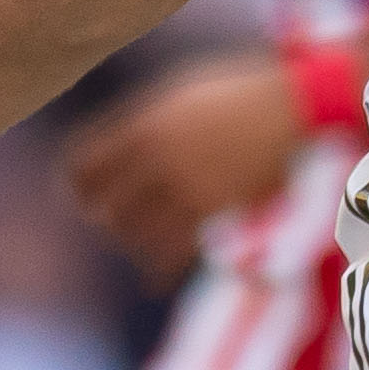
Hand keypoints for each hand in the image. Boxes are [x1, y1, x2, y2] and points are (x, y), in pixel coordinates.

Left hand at [62, 55, 303, 284]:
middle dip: (101, 213)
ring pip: (133, 230)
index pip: (84, 162)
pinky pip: (171, 252)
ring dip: (129, 240)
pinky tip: (152, 280)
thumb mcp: (182, 89)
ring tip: (134, 242)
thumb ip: (145, 114)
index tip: (78, 191)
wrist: (294, 107)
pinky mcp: (212, 211)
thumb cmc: (239, 92)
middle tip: (104, 219)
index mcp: (144, 122)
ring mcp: (184, 185)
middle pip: (105, 201)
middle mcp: (156, 156)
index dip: (75, 181)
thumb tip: (116, 138)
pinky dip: (157, 271)